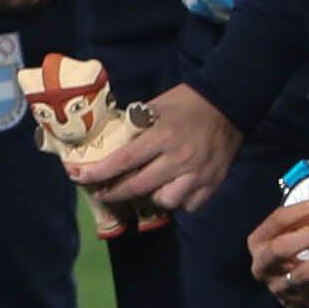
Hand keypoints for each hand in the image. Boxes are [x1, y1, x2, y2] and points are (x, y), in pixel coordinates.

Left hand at [76, 82, 237, 212]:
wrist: (229, 103)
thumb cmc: (187, 102)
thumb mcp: (155, 107)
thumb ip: (135, 127)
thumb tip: (109, 140)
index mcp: (162, 137)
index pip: (123, 161)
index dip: (98, 173)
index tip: (79, 177)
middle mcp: (179, 159)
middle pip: (139, 187)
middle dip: (114, 193)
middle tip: (102, 192)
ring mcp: (198, 173)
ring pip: (166, 201)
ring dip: (152, 198)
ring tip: (148, 189)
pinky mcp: (213, 182)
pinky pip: (190, 205)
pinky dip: (179, 201)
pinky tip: (174, 190)